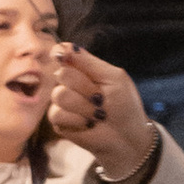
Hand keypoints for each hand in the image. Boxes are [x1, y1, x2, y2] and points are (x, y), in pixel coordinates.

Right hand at [51, 43, 155, 182]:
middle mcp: (69, 83)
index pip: (62, 53)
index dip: (61, 53)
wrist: (126, 135)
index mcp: (83, 69)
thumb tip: (63, 47)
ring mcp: (62, 102)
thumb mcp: (113, 77)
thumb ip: (88, 62)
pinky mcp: (58, 121)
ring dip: (84, 106)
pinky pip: (57, 114)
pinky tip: (88, 124)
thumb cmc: (124, 105)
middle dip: (84, 86)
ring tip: (97, 114)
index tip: (62, 56)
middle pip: (62, 74)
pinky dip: (77, 120)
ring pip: (59, 95)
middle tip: (100, 97)